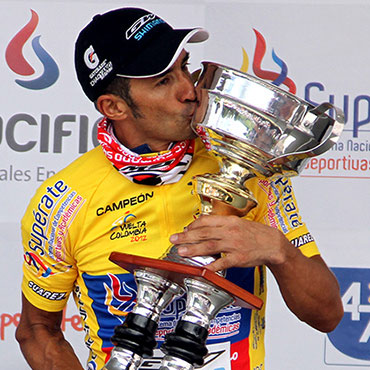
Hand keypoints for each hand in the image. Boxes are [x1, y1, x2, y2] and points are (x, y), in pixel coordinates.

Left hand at [170, 215, 290, 271]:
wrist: (273, 244)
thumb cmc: (256, 234)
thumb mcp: (239, 223)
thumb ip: (222, 225)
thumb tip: (204, 228)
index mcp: (229, 221)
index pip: (206, 221)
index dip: (192, 226)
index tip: (184, 230)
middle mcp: (230, 231)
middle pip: (204, 233)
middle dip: (186, 236)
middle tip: (173, 239)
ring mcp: (234, 245)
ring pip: (210, 246)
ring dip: (193, 249)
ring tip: (181, 251)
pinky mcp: (239, 258)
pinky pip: (223, 262)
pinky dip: (212, 265)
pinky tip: (202, 268)